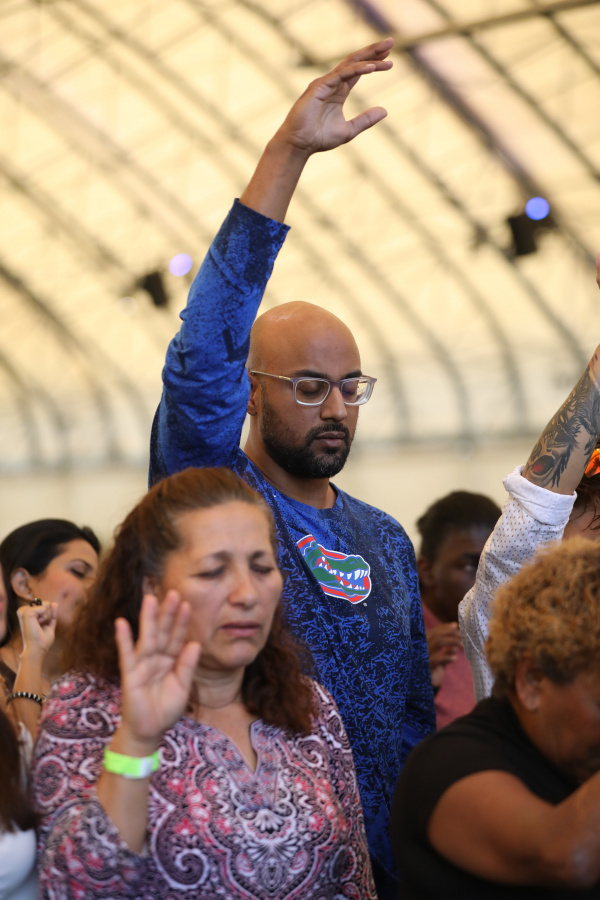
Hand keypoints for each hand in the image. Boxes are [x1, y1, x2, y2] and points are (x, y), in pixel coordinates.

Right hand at [17, 601, 56, 656]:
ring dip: (47, 617)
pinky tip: (37, 625)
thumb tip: (54, 603)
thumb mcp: (49, 624)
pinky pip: (44, 608)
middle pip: (46, 603)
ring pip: (46, 605)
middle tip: (40, 627)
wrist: (37, 649)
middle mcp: (24, 611)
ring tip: (38, 626)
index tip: (41, 626)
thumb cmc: (42, 640)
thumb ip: (52, 614)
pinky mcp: (27, 612)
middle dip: (48, 616)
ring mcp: (24, 611)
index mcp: (27, 613)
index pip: (45, 605)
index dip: (49, 616)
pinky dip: (45, 617)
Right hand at [115, 592, 200, 748]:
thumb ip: (187, 666)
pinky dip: (123, 639)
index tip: (188, 603)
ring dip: (148, 619)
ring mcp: (142, 664)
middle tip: (174, 593)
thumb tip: (195, 643)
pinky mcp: (130, 675)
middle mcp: (156, 658)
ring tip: (150, 599)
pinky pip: (126, 655)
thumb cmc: (166, 709)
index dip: (182, 622)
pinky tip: (121, 623)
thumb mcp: (183, 688)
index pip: (177, 638)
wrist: (149, 731)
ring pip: (147, 638)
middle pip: (163, 632)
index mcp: (171, 661)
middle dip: (167, 614)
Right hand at [274, 38, 393, 155]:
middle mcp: (332, 83)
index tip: (390, 58)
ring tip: (386, 53)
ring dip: (369, 57)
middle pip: (355, 62)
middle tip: (391, 42)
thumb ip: (365, 120)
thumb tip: (385, 111)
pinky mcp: (319, 87)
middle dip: (373, 51)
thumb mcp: (349, 130)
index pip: (358, 71)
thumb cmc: (319, 138)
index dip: (374, 62)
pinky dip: (356, 69)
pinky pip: (341, 74)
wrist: (299, 145)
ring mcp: (325, 83)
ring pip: (350, 64)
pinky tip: (371, 67)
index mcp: (338, 91)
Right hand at [427, 623, 462, 688]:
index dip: (445, 627)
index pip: (434, 631)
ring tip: (461, 645)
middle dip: (451, 633)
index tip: (456, 625)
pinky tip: (455, 658)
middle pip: (437, 634)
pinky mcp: (426, 665)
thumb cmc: (433, 669)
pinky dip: (447, 656)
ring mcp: (423, 656)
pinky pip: (437, 658)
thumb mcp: (441, 658)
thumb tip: (457, 643)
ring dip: (451, 641)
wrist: (425, 686)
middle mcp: (422, 647)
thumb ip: (447, 650)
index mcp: (424, 644)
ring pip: (437, 642)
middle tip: (462, 636)